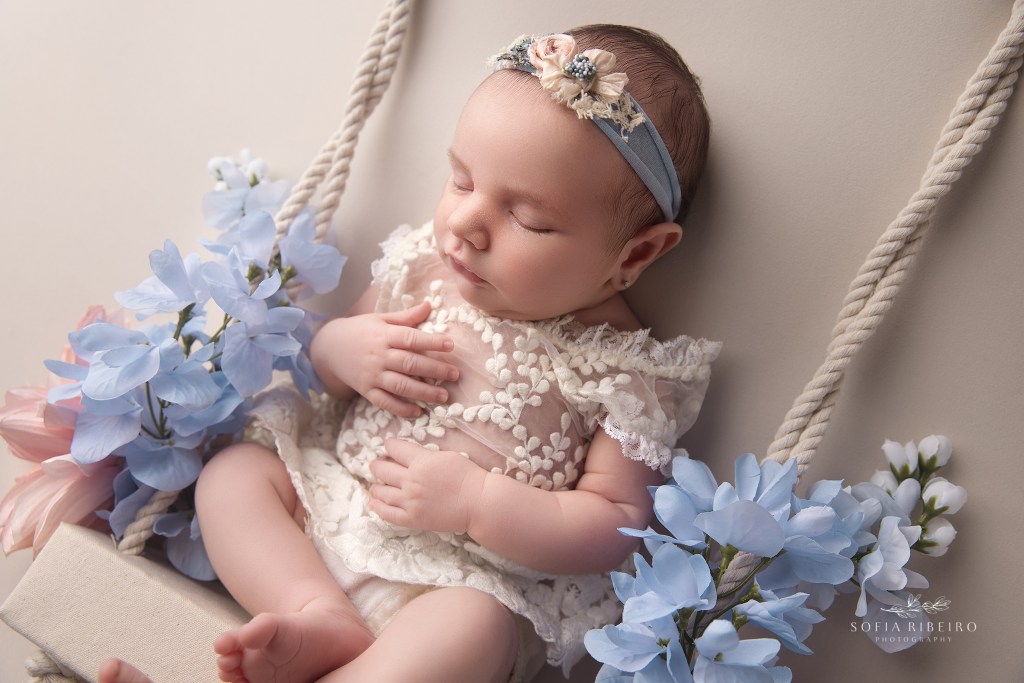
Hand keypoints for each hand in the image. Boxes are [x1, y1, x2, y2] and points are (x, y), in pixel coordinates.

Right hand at [313, 301, 458, 416]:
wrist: (328, 348)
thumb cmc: (360, 330)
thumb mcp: (380, 319)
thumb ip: (406, 317)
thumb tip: (429, 305)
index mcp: (384, 335)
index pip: (411, 338)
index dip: (431, 342)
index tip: (450, 345)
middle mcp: (379, 355)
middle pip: (410, 363)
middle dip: (434, 370)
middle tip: (454, 374)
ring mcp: (372, 375)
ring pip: (400, 385)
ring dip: (423, 392)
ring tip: (443, 396)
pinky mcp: (366, 390)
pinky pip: (385, 402)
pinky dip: (401, 408)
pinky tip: (418, 411)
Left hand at [369, 438, 486, 533]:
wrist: (479, 503)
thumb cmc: (468, 476)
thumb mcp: (447, 456)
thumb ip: (425, 455)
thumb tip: (408, 454)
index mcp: (421, 462)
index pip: (395, 449)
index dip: (389, 445)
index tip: (388, 446)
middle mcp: (411, 481)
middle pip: (382, 470)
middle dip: (377, 465)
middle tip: (376, 465)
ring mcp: (410, 501)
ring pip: (381, 492)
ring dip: (375, 487)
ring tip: (374, 485)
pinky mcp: (413, 519)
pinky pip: (388, 514)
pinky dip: (378, 508)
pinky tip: (374, 503)